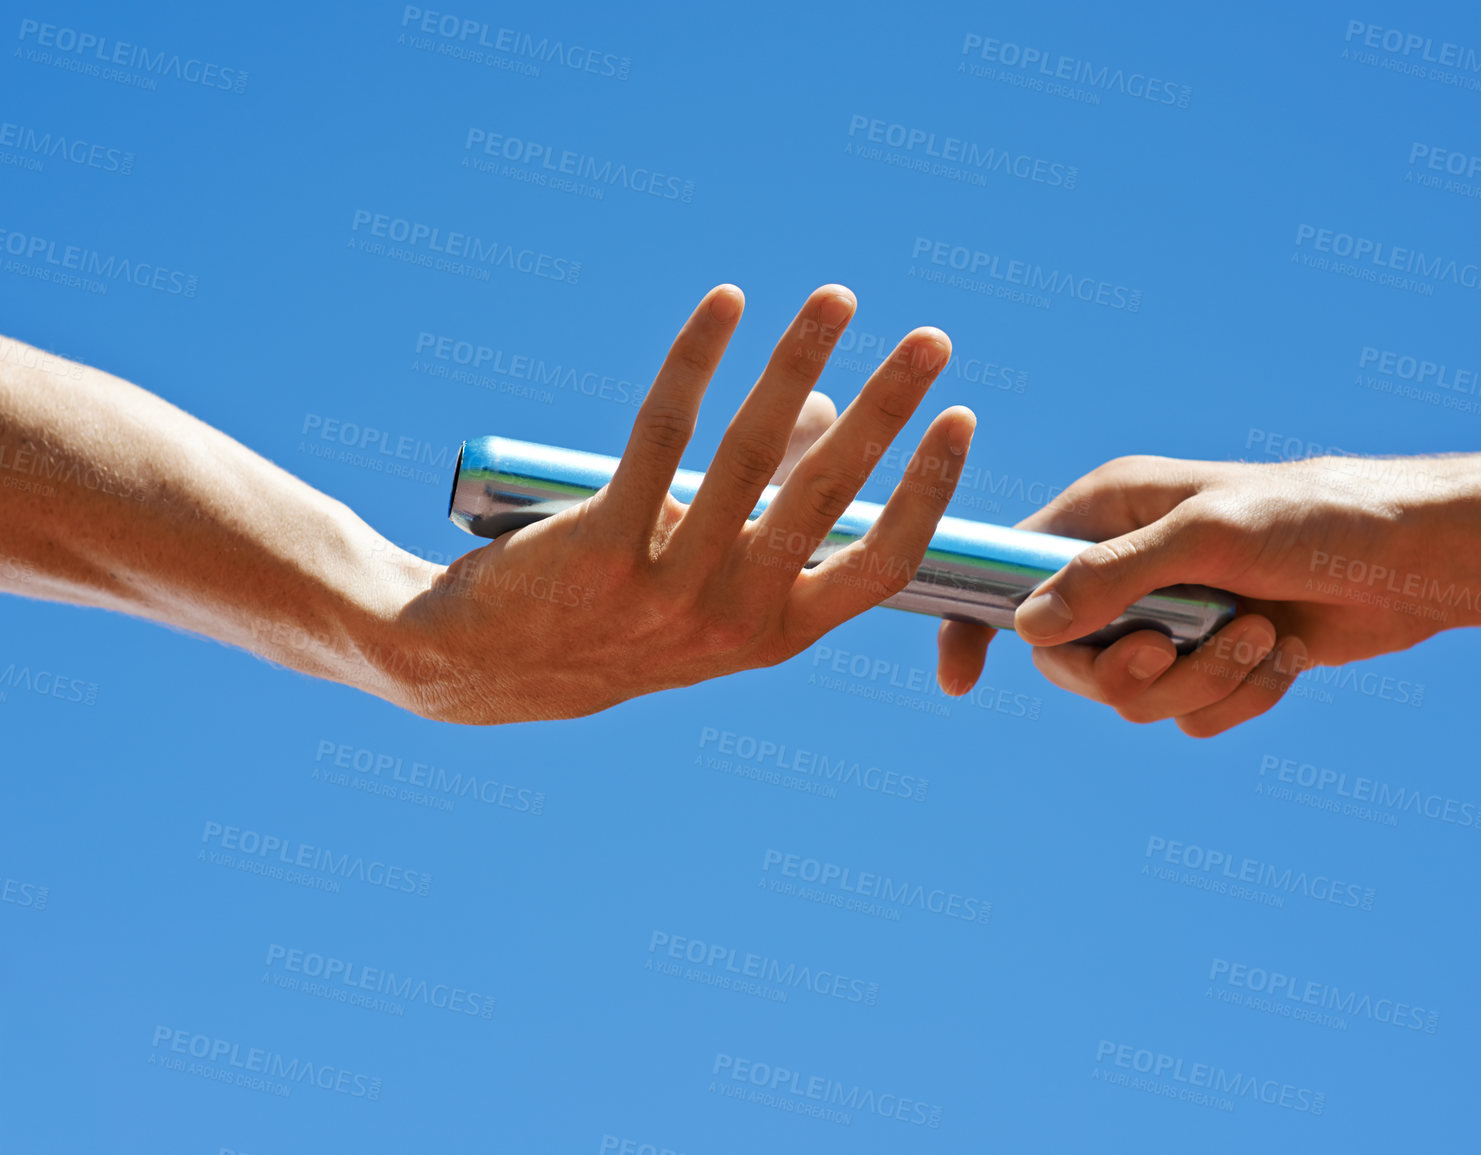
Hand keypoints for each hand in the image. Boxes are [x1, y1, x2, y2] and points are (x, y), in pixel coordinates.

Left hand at [391, 284, 975, 723]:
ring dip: (800, 362)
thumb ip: (774, 501)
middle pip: (829, 496)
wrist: (489, 668)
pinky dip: (696, 360)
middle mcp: (731, 620)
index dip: (927, 491)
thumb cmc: (621, 614)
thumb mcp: (713, 582)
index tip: (959, 416)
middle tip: (930, 338)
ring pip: (749, 455)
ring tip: (836, 301)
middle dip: (889, 409)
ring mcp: (666, 588)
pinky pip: (660, 435)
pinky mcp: (602, 546)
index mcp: (776, 636)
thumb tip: (823, 403)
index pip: (881, 565)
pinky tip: (725, 305)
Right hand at [935, 454, 1447, 735]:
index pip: (1007, 571)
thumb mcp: (1204, 536)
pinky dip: (1238, 697)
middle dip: (1122, 669)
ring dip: (1198, 681)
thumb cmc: (1312, 518)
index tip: (958, 682)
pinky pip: (1192, 715)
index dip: (972, 624)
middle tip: (1167, 651)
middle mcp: (1126, 567)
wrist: (1415, 560)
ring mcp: (1171, 618)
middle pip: (1068, 658)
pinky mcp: (1217, 661)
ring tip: (1257, 639)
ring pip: (1134, 696)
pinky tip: (1283, 657)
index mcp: (1104, 513)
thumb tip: (1027, 626)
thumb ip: (1109, 577)